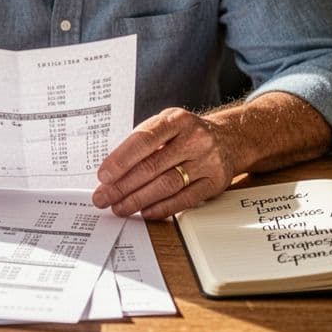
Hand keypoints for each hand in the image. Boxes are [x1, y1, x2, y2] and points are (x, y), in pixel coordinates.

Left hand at [91, 107, 240, 218]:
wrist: (228, 139)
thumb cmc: (187, 134)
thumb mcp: (167, 125)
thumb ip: (142, 143)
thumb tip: (111, 170)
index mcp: (176, 120)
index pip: (144, 139)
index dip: (121, 159)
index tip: (104, 175)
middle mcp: (194, 139)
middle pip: (152, 166)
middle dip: (123, 185)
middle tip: (104, 197)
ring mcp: (207, 161)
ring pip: (167, 185)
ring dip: (138, 200)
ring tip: (120, 207)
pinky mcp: (214, 182)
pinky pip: (184, 199)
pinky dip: (162, 208)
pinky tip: (146, 212)